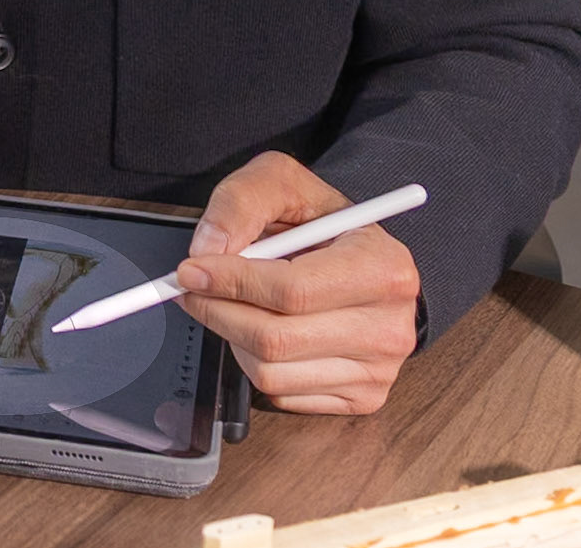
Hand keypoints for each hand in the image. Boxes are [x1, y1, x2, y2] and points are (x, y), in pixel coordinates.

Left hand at [174, 151, 419, 415]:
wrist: (361, 257)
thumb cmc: (321, 219)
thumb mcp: (281, 181)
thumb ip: (241, 202)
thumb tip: (206, 250)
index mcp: (383, 268)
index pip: (292, 291)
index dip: (232, 282)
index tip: (190, 270)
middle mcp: (390, 327)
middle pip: (276, 338)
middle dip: (217, 311)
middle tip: (189, 288)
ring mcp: (379, 371)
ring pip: (271, 372)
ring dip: (232, 336)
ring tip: (237, 302)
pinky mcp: (362, 399)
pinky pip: (282, 393)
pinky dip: (254, 361)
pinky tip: (264, 326)